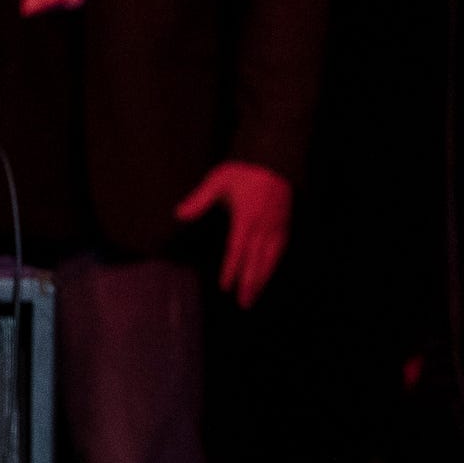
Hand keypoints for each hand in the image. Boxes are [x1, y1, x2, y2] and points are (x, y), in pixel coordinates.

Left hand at [175, 160, 292, 308]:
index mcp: (245, 218)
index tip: (225, 287)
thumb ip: (200, 199)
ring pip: (270, 259)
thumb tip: (179, 214)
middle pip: (256, 261)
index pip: (237, 250)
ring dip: (263, 279)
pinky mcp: (284, 224)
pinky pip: (280, 250)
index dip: (231, 270)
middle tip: (244, 303)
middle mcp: (263, 227)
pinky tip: (269, 273)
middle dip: (249, 284)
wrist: (274, 159)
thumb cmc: (244, 170)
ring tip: (256, 296)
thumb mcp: (218, 180)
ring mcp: (276, 227)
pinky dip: (274, 265)